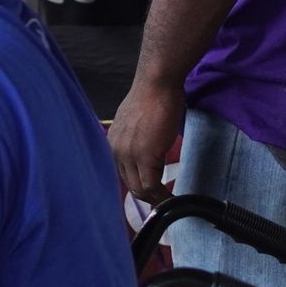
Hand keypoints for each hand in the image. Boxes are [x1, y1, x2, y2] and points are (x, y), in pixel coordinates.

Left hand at [108, 77, 185, 204]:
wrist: (156, 84)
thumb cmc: (152, 97)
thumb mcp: (136, 122)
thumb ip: (135, 139)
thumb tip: (145, 148)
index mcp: (112, 142)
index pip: (121, 173)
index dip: (138, 186)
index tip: (152, 193)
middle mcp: (115, 150)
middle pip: (129, 184)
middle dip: (147, 197)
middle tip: (164, 202)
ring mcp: (128, 154)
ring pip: (140, 188)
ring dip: (155, 199)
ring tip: (169, 202)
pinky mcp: (145, 156)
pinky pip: (152, 186)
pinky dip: (163, 196)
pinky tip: (173, 198)